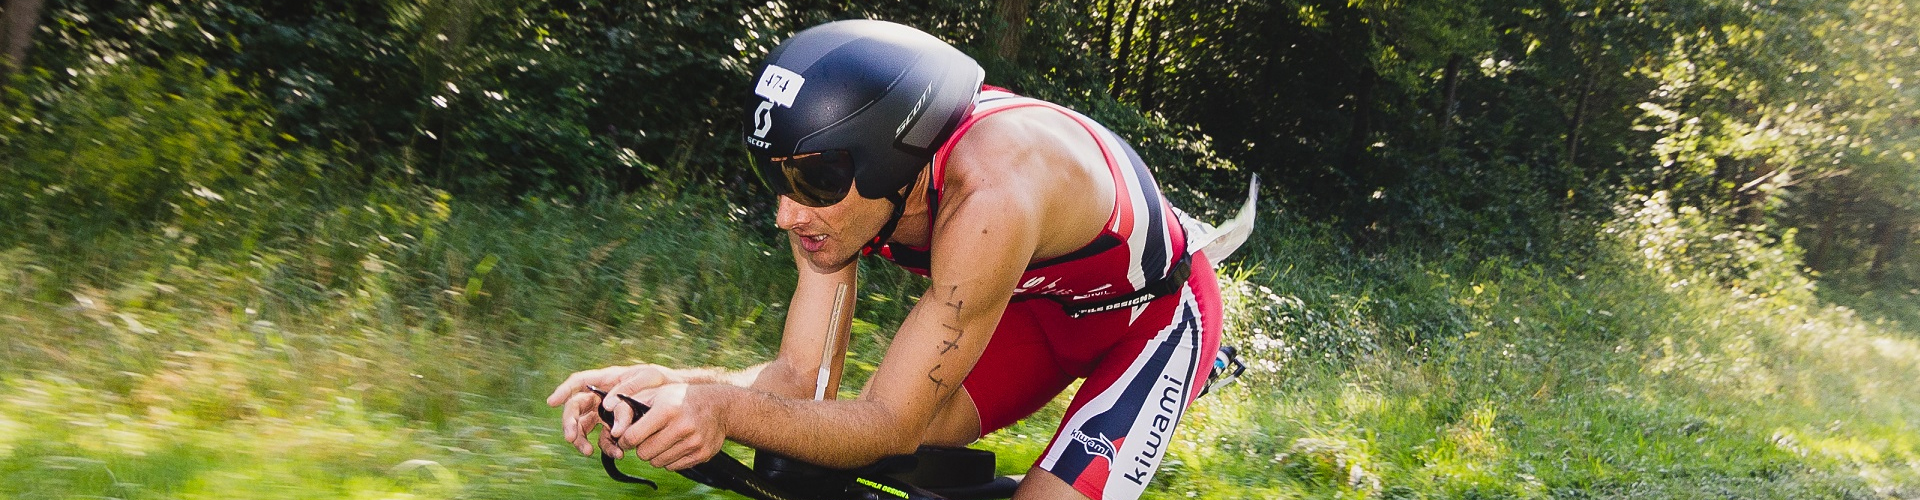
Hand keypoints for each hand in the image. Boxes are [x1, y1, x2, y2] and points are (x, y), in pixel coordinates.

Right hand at [547, 364, 677, 455]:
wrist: (676, 398)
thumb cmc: (659, 381)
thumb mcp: (646, 377)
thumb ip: (625, 389)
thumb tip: (606, 406)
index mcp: (605, 380)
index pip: (579, 381)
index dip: (563, 390)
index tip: (551, 402)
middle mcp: (601, 397)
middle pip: (576, 408)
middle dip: (570, 423)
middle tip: (572, 437)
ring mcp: (605, 414)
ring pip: (584, 427)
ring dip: (582, 440)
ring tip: (588, 451)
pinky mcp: (614, 429)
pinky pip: (604, 439)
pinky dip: (608, 448)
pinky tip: (617, 453)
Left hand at [611, 383, 727, 470]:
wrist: (719, 405)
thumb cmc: (679, 398)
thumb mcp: (655, 392)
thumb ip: (629, 405)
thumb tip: (612, 425)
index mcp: (667, 409)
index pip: (633, 436)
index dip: (625, 439)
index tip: (626, 437)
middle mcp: (682, 426)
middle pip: (644, 453)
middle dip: (641, 447)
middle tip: (647, 437)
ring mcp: (694, 442)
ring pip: (658, 462)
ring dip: (655, 454)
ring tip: (662, 440)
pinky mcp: (702, 454)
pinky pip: (673, 467)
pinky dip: (669, 459)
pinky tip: (675, 445)